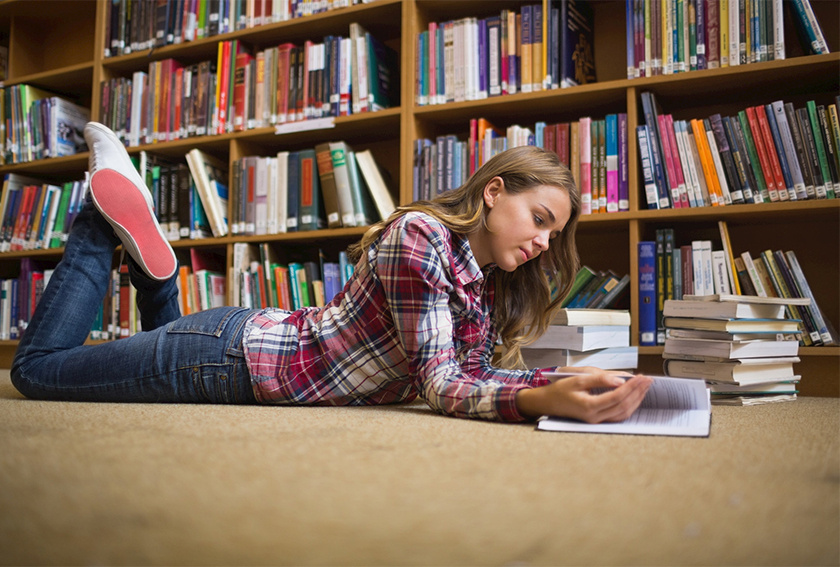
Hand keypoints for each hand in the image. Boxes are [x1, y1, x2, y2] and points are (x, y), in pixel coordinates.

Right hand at [515, 367, 652, 423]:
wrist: (548, 403)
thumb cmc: (560, 390)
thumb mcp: (578, 379)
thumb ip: (600, 379)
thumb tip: (620, 380)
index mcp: (589, 406)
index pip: (617, 397)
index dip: (631, 387)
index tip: (641, 377)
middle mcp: (595, 417)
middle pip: (623, 406)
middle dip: (638, 392)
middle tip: (648, 380)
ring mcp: (597, 420)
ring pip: (624, 412)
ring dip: (636, 399)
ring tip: (644, 387)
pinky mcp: (598, 420)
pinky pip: (618, 415)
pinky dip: (629, 405)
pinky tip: (635, 397)